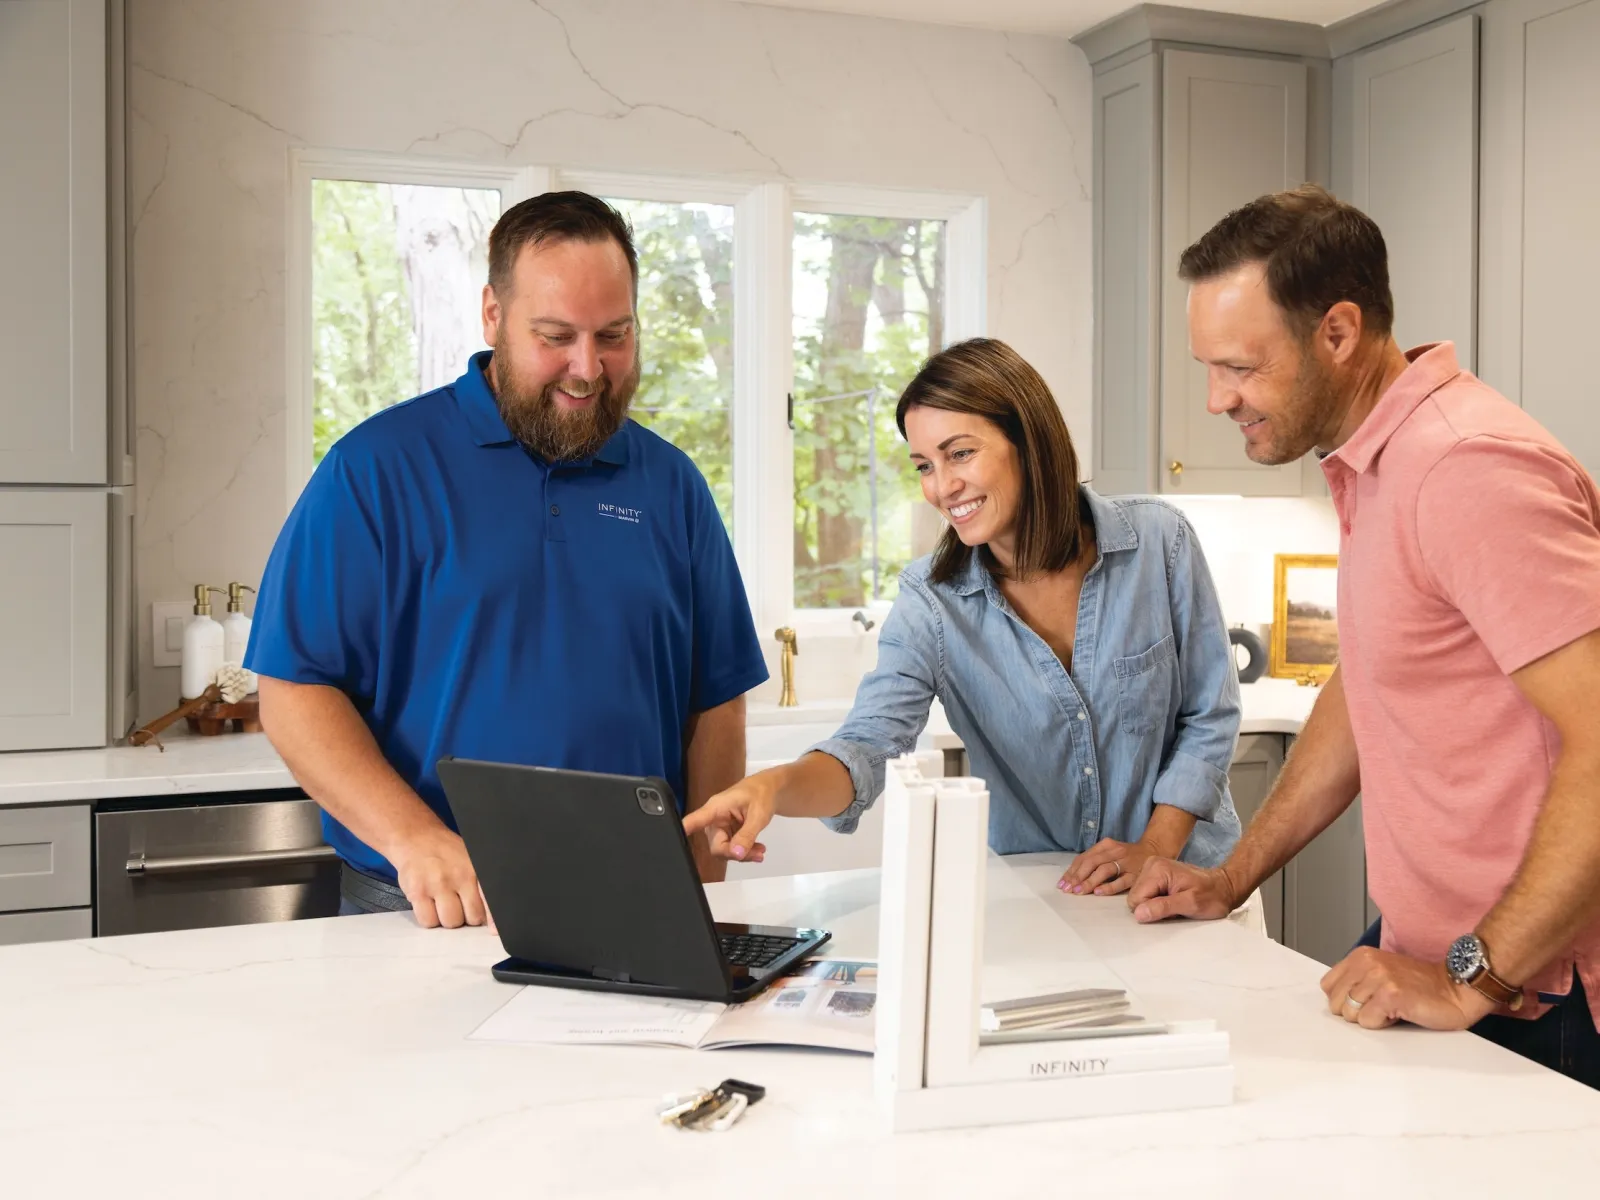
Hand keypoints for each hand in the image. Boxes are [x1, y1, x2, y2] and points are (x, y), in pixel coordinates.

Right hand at [388, 826, 488, 929]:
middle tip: (459, 904)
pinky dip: (429, 918)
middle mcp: (459, 876)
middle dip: (466, 916)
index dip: (493, 919)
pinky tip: (429, 903)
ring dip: (447, 918)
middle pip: (471, 918)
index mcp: (476, 869)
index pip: (490, 899)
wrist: (416, 837)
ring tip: (443, 902)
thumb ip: (481, 886)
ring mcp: (437, 884)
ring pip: (450, 922)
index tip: (494, 931)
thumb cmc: (446, 852)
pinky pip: (428, 921)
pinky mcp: (418, 892)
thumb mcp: (471, 860)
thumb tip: (490, 919)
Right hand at [682, 773, 775, 862]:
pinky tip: (756, 849)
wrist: (768, 790)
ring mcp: (719, 827)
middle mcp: (713, 819)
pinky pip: (731, 849)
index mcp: (716, 808)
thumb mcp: (758, 815)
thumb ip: (747, 835)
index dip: (685, 832)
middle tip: (756, 853)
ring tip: (759, 850)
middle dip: (735, 853)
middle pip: (716, 846)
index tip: (673, 843)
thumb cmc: (761, 793)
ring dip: (742, 854)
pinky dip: (744, 852)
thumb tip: (736, 854)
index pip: (694, 821)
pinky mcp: (726, 833)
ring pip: (724, 851)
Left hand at [1059, 838, 1161, 895]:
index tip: (1062, 883)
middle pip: (1092, 863)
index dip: (1072, 871)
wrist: (1154, 850)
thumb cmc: (1127, 855)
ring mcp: (1126, 863)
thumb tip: (1072, 876)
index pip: (1085, 858)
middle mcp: (1115, 852)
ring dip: (1089, 881)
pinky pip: (1121, 881)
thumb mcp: (1110, 851)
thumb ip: (1094, 860)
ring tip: (1078, 892)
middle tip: (1068, 889)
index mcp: (1106, 845)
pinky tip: (1098, 892)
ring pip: (1104, 870)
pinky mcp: (1136, 875)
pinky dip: (1108, 886)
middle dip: (1078, 876)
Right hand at [1125, 857, 1241, 922]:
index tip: (1172, 909)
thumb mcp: (1191, 904)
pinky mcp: (1155, 875)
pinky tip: (1171, 899)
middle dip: (1152, 907)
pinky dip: (1157, 901)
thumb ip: (1163, 907)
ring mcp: (1152, 868)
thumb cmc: (1212, 896)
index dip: (1151, 910)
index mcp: (1157, 869)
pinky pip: (1146, 894)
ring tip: (1175, 902)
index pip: (1136, 899)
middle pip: (1135, 897)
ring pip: (1139, 896)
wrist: (1224, 887)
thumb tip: (1139, 914)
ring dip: (1155, 905)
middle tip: (1175, 906)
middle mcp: (1151, 865)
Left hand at [1320, 948, 1496, 1030]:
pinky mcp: (1390, 995)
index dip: (1345, 1000)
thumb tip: (1334, 1002)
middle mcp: (1366, 963)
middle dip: (1357, 1012)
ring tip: (1393, 1008)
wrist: (1456, 989)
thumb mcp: (1380, 973)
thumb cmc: (1420, 986)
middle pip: (1336, 1003)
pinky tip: (1401, 1013)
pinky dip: (1383, 1024)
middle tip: (1383, 1005)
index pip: (1328, 987)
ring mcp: (1378, 978)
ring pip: (1350, 1015)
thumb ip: (1356, 981)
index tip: (1366, 1000)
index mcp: (1360, 956)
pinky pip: (1368, 1022)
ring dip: (1371, 1018)